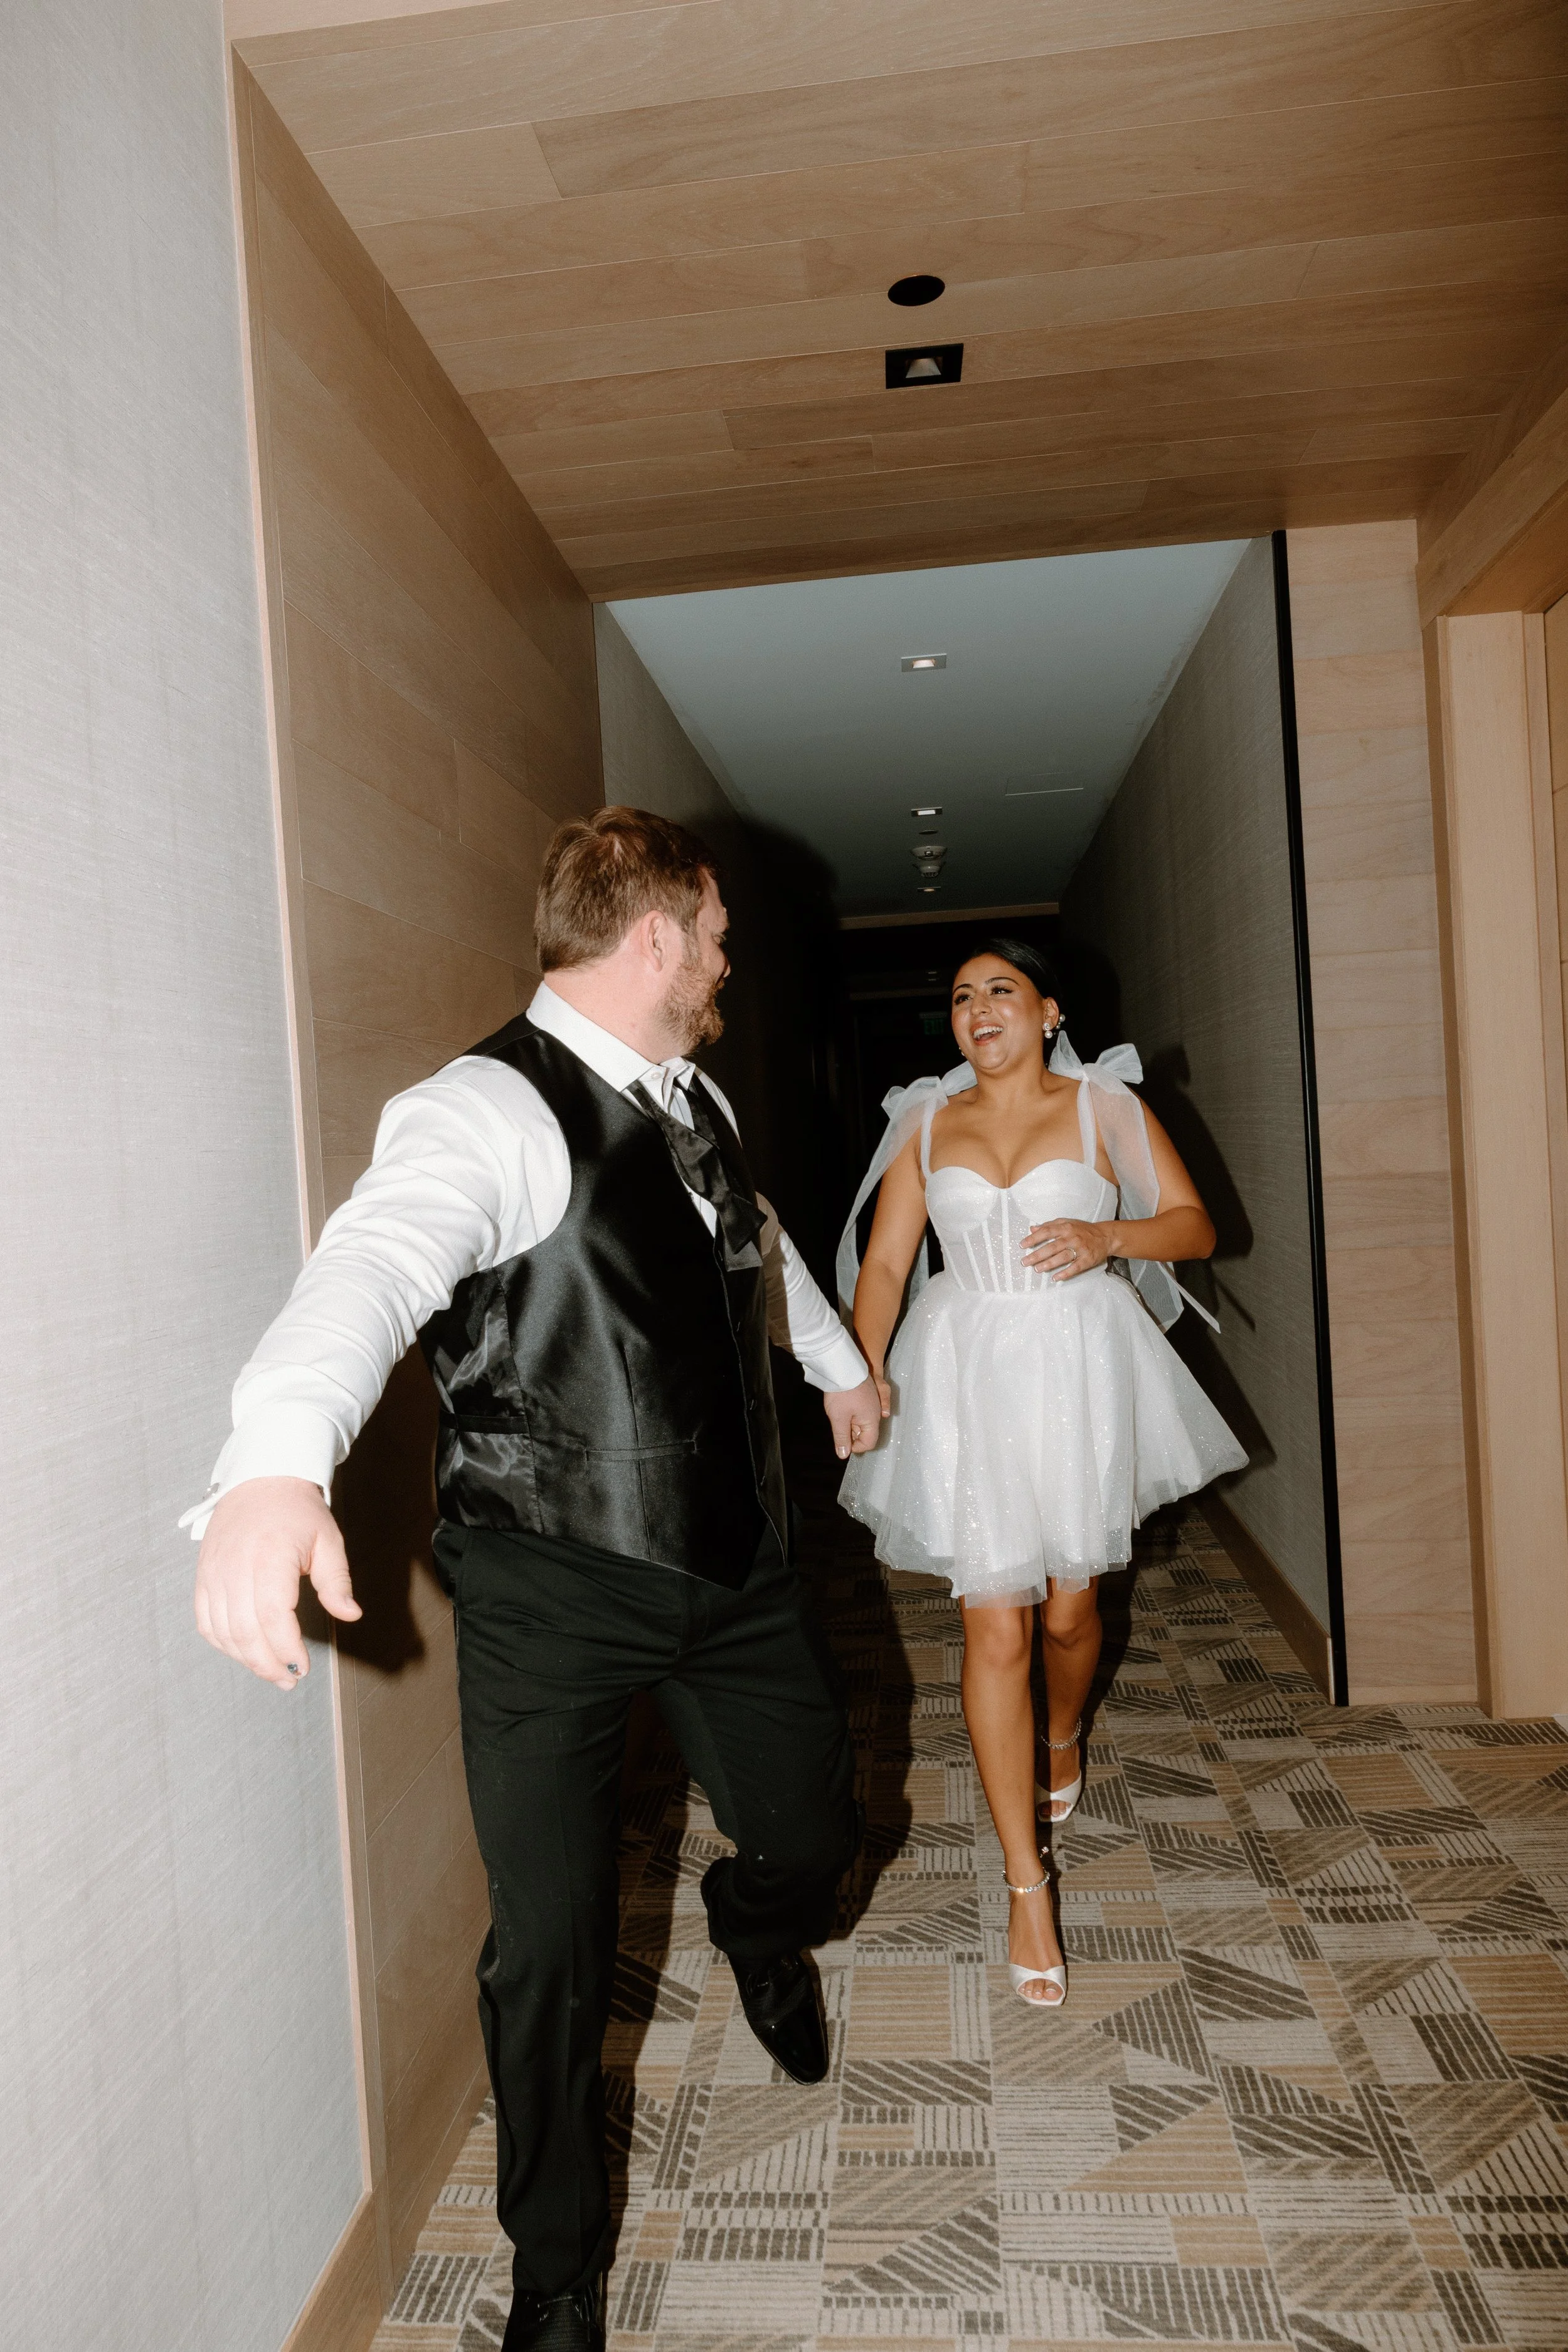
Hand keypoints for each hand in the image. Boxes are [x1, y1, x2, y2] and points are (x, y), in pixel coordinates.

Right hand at [194, 1475, 361, 1690]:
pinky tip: (244, 1650)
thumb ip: (337, 1581)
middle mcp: (235, 1567)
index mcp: (269, 1557)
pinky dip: (223, 1642)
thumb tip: (350, 1615)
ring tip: (271, 1670)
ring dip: (245, 1658)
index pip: (273, 1617)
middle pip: (244, 1632)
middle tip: (289, 1679)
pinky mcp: (203, 1575)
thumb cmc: (297, 1509)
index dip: (286, 1649)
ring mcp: (214, 1572)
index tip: (303, 1667)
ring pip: (222, 1631)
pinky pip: (205, 1620)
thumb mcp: (328, 1540)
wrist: (260, 1478)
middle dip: (268, 1664)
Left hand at [824, 1375, 886, 1459]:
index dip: (855, 1447)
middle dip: (852, 1433)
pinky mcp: (867, 1395)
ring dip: (850, 1422)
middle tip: (838, 1423)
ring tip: (839, 1412)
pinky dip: (851, 1413)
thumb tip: (844, 1455)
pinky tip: (842, 1406)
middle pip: (866, 1432)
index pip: (869, 1442)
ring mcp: (872, 1402)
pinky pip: (861, 1411)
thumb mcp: (838, 1418)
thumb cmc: (842, 1393)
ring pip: (862, 1421)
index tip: (842, 1442)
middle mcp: (876, 1412)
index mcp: (872, 1419)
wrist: (843, 1365)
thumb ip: (842, 1438)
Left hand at [1022, 1217, 1113, 1279]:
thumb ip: (1049, 1225)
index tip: (1022, 1245)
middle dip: (1037, 1255)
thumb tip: (1032, 1229)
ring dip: (1048, 1264)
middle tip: (1025, 1262)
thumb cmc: (1083, 1230)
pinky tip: (1055, 1278)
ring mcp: (1080, 1249)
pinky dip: (1065, 1273)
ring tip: (1037, 1269)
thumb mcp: (1067, 1223)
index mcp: (1065, 1227)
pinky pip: (1075, 1267)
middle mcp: (1072, 1237)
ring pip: (1062, 1257)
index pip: (1046, 1232)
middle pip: (1052, 1247)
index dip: (1033, 1239)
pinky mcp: (1087, 1259)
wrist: (1105, 1237)